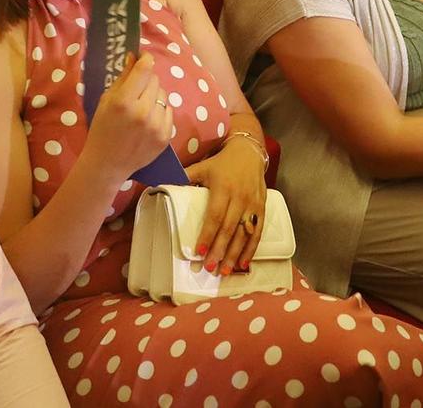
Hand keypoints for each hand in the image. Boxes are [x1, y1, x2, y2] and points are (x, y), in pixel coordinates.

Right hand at [84, 52, 173, 182]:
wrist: (108, 163)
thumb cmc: (102, 129)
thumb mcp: (106, 101)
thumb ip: (123, 78)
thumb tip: (134, 57)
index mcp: (124, 102)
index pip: (144, 69)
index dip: (145, 59)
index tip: (143, 57)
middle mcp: (143, 112)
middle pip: (155, 80)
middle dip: (146, 80)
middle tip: (136, 89)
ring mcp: (157, 126)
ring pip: (163, 95)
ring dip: (154, 96)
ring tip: (141, 107)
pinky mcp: (166, 136)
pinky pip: (169, 111)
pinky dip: (160, 111)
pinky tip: (147, 119)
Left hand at [184, 137, 268, 275]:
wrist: (249, 152)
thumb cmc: (222, 163)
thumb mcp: (202, 166)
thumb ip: (185, 176)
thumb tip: (160, 183)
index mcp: (222, 188)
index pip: (214, 216)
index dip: (207, 235)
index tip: (199, 252)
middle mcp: (239, 198)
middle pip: (229, 228)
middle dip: (219, 250)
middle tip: (210, 267)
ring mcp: (252, 204)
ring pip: (244, 234)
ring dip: (234, 254)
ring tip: (224, 271)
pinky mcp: (262, 208)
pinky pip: (257, 232)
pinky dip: (251, 249)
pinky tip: (243, 264)